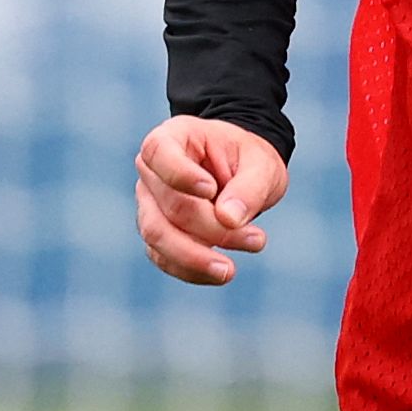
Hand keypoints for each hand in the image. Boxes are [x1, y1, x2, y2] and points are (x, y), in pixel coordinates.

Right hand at [133, 116, 290, 286]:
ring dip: (196, 258)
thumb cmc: (249, 161)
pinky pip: (163, 258)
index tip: (211, 189)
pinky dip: (191, 270)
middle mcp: (152, 171)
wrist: (243, 174)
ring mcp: (149, 204)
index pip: (159, 153)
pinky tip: (221, 273)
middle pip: (170, 206)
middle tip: (258, 239)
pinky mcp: (156, 233)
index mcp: (172, 137)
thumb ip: (249, 187)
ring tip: (231, 270)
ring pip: (158, 236)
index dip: (180, 174)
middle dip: (212, 229)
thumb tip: (228, 219)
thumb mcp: (262, 165)